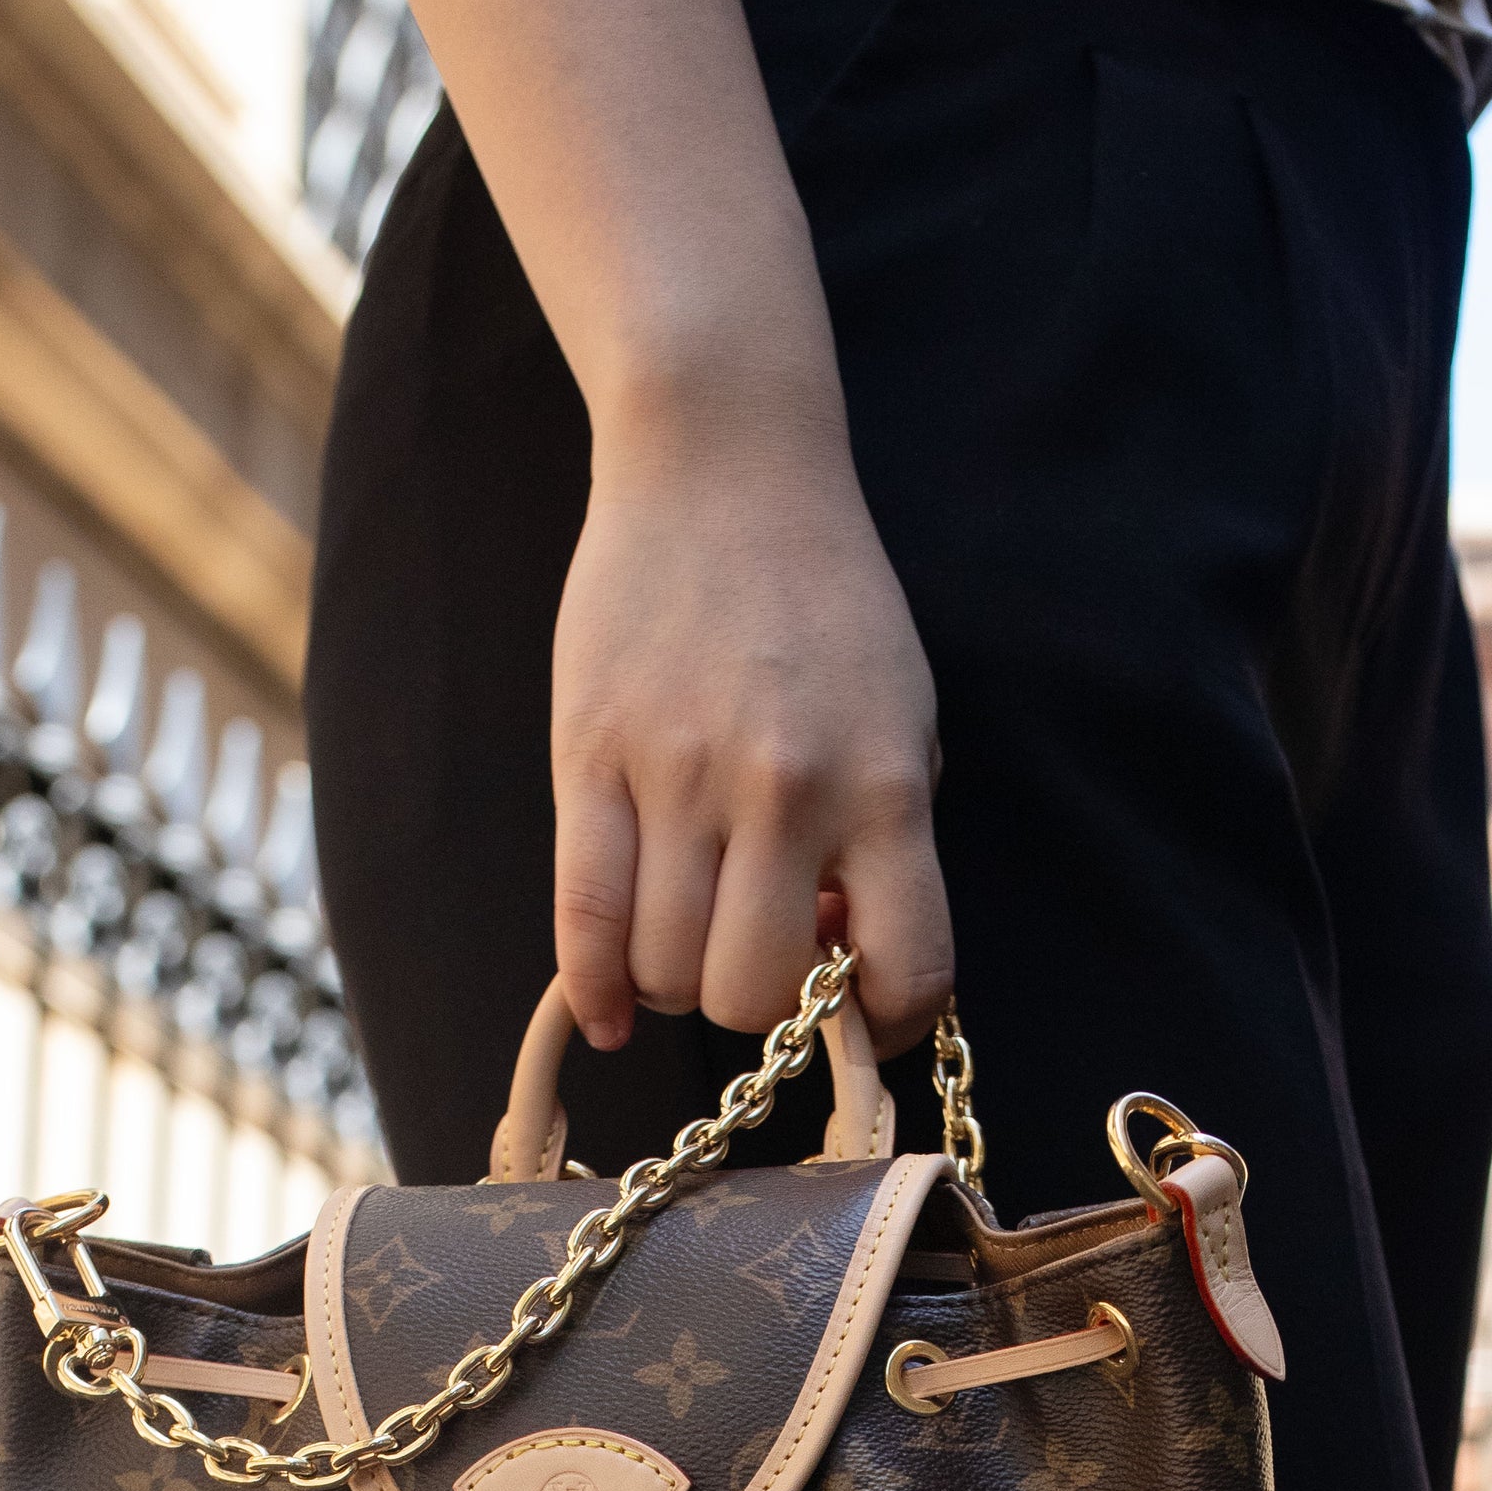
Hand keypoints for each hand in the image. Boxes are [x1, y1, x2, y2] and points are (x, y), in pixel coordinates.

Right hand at [551, 425, 952, 1056]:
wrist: (723, 465)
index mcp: (884, 785)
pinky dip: (595, 990)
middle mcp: (788, 790)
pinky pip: (586, 920)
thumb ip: (885, 845)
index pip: (906, 970)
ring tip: (685, 937)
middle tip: (750, 953)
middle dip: (757, 1003)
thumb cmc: (823, 605)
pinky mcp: (592, 758)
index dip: (882, 1025)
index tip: (856, 1017)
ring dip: (676, 982)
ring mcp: (682, 776)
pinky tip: (608, 1010)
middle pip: (757, 992)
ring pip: (668, 969)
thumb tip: (835, 967)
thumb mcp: (899, 718)